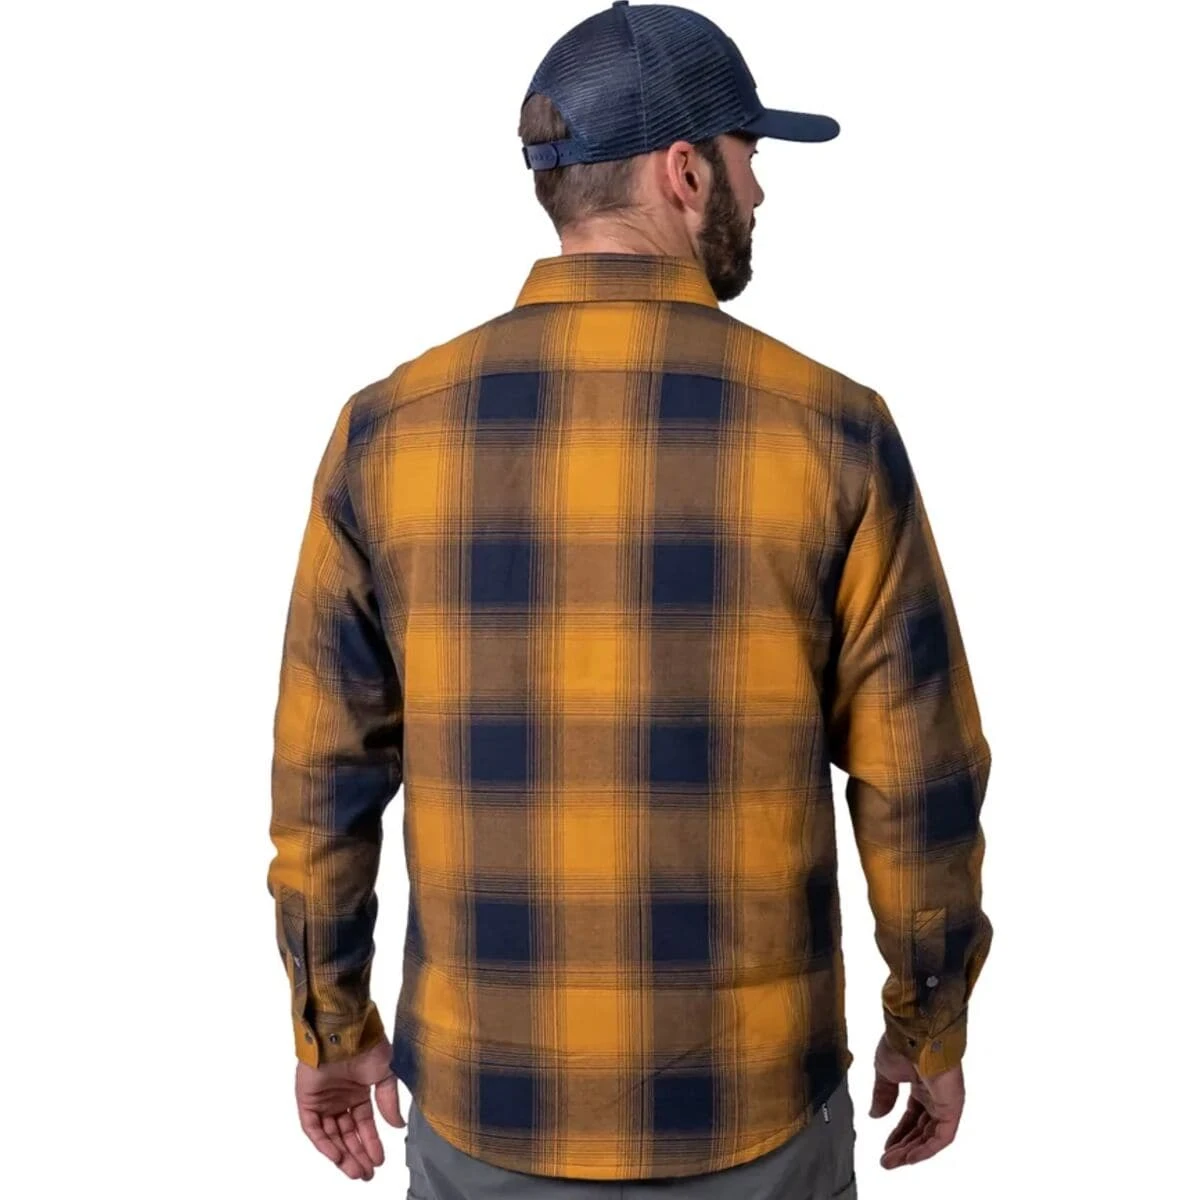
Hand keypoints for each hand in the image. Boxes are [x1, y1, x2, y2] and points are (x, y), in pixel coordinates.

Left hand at [295, 1034, 405, 1180]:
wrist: (344, 1032)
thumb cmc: (367, 1046)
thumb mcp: (385, 1074)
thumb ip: (388, 1101)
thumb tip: (397, 1126)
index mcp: (358, 1091)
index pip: (363, 1125)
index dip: (371, 1143)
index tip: (380, 1160)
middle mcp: (340, 1098)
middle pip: (347, 1134)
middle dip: (358, 1155)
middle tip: (367, 1174)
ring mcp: (323, 1100)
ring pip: (331, 1135)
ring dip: (342, 1154)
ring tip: (356, 1171)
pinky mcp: (306, 1100)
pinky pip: (313, 1128)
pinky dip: (324, 1143)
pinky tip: (338, 1156)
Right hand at [868, 1032, 963, 1168]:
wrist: (915, 1033)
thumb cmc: (902, 1044)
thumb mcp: (884, 1072)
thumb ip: (882, 1095)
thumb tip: (875, 1114)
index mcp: (921, 1085)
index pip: (912, 1116)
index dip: (899, 1132)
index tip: (886, 1145)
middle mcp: (935, 1095)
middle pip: (920, 1129)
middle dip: (903, 1146)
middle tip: (887, 1159)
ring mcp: (945, 1102)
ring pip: (930, 1136)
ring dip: (912, 1151)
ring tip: (893, 1161)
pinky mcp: (952, 1108)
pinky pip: (941, 1137)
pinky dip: (926, 1149)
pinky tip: (909, 1157)